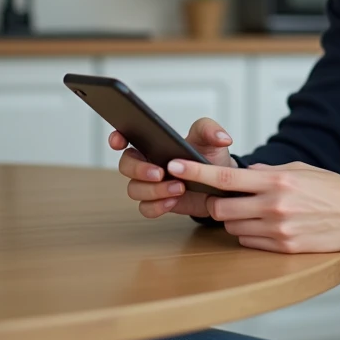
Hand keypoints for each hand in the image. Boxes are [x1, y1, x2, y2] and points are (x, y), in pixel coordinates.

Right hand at [110, 117, 236, 218]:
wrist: (221, 184)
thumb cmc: (210, 157)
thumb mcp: (211, 139)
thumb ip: (212, 131)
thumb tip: (222, 137)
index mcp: (152, 143)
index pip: (126, 137)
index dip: (117, 137)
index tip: (118, 141)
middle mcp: (146, 163)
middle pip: (126, 166)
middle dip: (139, 169)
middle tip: (160, 173)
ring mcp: (150, 185)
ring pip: (135, 189)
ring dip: (153, 190)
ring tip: (179, 188)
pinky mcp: (158, 202)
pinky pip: (146, 208)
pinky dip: (157, 206)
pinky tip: (172, 202)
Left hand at [167, 159, 339, 261]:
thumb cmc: (334, 190)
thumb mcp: (302, 170)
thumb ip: (269, 170)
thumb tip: (246, 171)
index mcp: (276, 180)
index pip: (225, 177)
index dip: (195, 172)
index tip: (173, 165)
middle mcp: (273, 206)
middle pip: (221, 208)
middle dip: (216, 203)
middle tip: (225, 198)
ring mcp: (278, 230)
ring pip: (233, 227)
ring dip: (234, 220)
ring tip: (255, 212)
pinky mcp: (283, 248)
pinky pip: (250, 242)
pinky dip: (250, 234)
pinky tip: (265, 226)